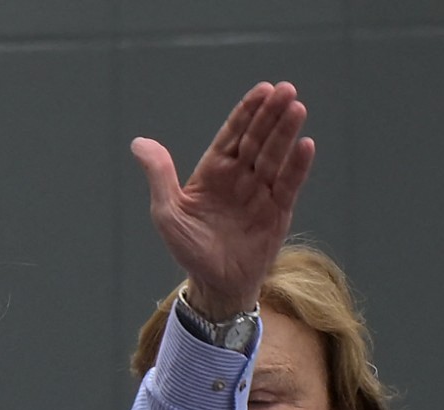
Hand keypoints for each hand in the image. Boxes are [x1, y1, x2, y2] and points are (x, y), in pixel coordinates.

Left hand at [133, 81, 314, 317]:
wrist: (214, 285)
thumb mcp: (168, 212)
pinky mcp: (278, 211)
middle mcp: (241, 177)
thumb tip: (138, 142)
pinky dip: (297, 166)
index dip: (247, 112)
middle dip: (270, 115)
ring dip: (285, 133)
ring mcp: (261, 192)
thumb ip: (159, 176)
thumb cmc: (190, 248)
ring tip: (296, 108)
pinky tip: (305, 145)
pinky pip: (288, 185)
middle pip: (257, 139)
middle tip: (286, 90)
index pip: (233, 134)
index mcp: (214, 172)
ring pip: (274, 156)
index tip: (263, 89)